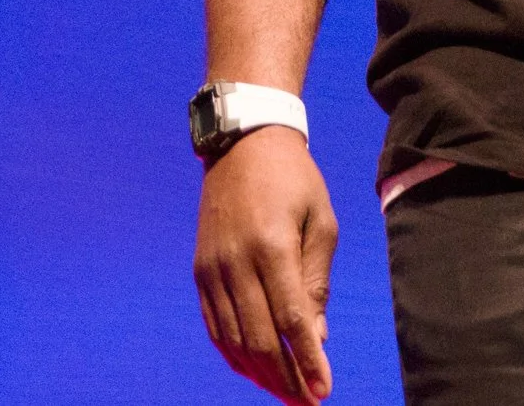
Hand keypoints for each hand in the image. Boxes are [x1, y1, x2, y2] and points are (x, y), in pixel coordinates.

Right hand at [194, 127, 336, 402]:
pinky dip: (234, 354)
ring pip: (233, 339)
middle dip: (285, 378)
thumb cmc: (293, 180)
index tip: (323, 391)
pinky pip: (215, 325)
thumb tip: (315, 337)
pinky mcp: (200, 270)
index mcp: (271, 245)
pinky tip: (255, 370)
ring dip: (260, 373)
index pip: (290, 318)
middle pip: (259, 338)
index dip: (307, 361)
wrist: (242, 143)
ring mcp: (212, 267)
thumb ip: (316, 280)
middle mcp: (235, 261)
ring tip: (286, 393)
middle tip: (308, 402)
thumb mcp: (320, 221)